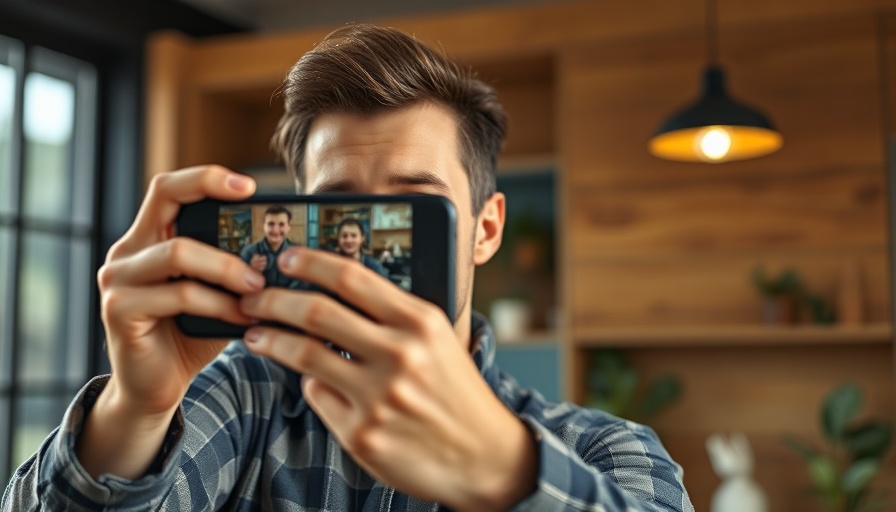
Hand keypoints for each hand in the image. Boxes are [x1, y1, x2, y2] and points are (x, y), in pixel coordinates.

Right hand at [77, 165, 265, 478]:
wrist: (156, 389)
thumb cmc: (190, 335)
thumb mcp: (219, 293)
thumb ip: (236, 268)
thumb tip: (287, 250)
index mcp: (148, 238)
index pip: (170, 188)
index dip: (207, 178)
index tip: (250, 187)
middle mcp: (127, 251)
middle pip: (166, 200)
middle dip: (221, 212)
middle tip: (263, 246)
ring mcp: (117, 279)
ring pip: (178, 251)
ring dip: (227, 269)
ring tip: (259, 290)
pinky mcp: (120, 310)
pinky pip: (178, 294)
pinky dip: (217, 303)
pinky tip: (242, 317)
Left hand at [240, 248, 536, 510]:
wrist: (483, 454)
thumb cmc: (455, 389)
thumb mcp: (438, 339)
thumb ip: (393, 313)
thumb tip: (332, 287)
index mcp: (420, 322)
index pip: (351, 277)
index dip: (310, 262)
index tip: (286, 257)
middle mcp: (400, 355)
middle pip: (316, 312)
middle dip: (272, 300)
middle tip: (252, 298)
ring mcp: (378, 397)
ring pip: (303, 355)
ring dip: (269, 339)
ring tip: (254, 335)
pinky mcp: (362, 434)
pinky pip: (316, 396)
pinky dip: (310, 384)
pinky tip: (313, 381)